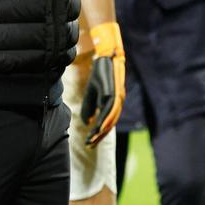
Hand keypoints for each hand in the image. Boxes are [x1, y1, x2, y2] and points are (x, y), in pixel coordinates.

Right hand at [80, 22, 125, 144]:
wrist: (103, 60)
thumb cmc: (98, 77)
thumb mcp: (90, 95)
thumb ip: (89, 108)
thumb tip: (87, 122)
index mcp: (112, 106)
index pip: (105, 123)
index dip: (98, 134)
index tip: (88, 143)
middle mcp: (117, 104)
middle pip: (109, 124)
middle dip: (99, 136)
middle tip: (90, 144)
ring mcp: (116, 99)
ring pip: (110, 119)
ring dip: (102, 130)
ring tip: (93, 138)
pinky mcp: (114, 93)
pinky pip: (110, 109)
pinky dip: (105, 119)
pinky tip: (98, 126)